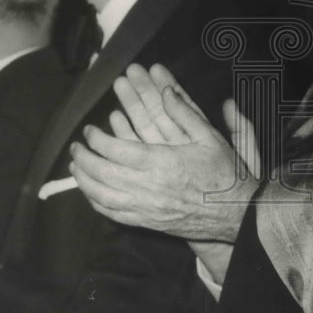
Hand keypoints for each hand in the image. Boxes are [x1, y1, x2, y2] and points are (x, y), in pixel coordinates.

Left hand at [70, 64, 259, 242]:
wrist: (235, 214)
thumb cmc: (224, 175)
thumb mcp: (210, 138)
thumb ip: (185, 113)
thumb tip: (166, 90)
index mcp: (160, 162)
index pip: (114, 149)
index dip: (96, 139)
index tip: (90, 130)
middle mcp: (148, 187)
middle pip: (101, 173)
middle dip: (84, 158)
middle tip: (76, 146)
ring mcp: (145, 208)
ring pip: (101, 196)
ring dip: (83, 181)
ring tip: (76, 167)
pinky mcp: (147, 222)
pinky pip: (113, 214)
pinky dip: (96, 202)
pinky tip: (91, 193)